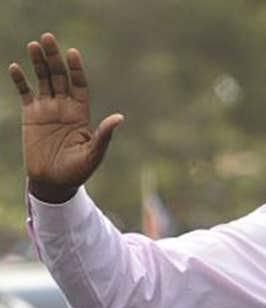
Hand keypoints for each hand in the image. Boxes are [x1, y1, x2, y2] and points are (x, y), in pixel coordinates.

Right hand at [9, 33, 122, 202]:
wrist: (54, 182)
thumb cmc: (78, 171)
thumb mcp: (94, 153)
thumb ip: (103, 134)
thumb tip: (120, 118)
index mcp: (81, 113)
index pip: (78, 84)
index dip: (75, 69)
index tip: (72, 53)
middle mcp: (64, 107)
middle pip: (59, 76)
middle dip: (54, 57)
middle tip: (49, 38)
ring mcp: (47, 109)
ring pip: (43, 80)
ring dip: (38, 62)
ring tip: (34, 45)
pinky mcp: (30, 116)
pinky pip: (25, 93)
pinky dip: (20, 80)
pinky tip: (16, 67)